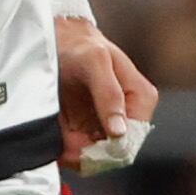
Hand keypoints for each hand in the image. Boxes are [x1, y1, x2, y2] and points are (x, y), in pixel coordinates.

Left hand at [55, 15, 154, 171]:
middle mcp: (129, 115)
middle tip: (62, 149)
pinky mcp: (89, 127)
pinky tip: (54, 141)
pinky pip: (80, 150)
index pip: (131, 141)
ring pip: (95, 156)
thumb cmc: (81, 45)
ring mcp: (109, 123)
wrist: (58, 38)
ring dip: (73, 153)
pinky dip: (66, 149)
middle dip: (86, 154)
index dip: (106, 151)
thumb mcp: (94, 62)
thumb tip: (120, 132)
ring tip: (55, 141)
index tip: (78, 150)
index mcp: (141, 99)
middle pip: (113, 153)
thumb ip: (109, 94)